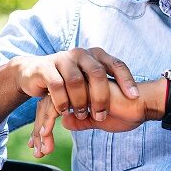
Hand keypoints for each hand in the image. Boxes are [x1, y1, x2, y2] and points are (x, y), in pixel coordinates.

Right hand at [13, 47, 137, 122]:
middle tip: (101, 116)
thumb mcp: (90, 84)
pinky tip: (65, 112)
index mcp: (96, 56)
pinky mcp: (45, 67)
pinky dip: (62, 101)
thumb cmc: (69, 83)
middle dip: (101, 97)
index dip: (127, 80)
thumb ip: (106, 90)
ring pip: (76, 80)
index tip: (134, 98)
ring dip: (81, 102)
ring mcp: (63, 58)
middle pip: (97, 73)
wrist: (34, 74)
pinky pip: (57, 85)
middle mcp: (81, 54)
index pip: (117, 64)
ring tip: (82, 115)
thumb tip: (136, 101)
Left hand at [29, 79, 153, 157]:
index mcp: (81, 93)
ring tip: (41, 148)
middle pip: (48, 106)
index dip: (46, 126)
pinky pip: (56, 106)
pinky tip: (45, 135)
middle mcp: (76, 87)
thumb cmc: (128, 112)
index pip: (56, 108)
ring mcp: (76, 86)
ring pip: (49, 106)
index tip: (40, 144)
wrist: (143, 105)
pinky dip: (48, 122)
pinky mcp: (78, 91)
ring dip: (42, 129)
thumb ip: (82, 120)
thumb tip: (65, 122)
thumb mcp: (100, 121)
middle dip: (40, 130)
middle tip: (37, 149)